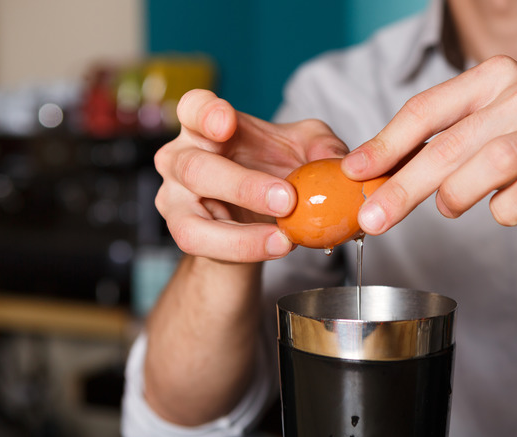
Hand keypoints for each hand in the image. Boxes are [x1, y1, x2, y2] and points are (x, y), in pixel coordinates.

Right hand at [155, 89, 348, 261]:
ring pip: (193, 219)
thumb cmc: (272, 171)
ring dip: (241, 233)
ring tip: (284, 236)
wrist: (256, 219)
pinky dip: (244, 249)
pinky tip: (277, 245)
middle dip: (244, 186)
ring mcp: (175, 198)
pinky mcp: (184, 231)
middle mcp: (180, 158)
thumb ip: (323, 147)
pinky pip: (204, 245)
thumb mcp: (304, 149)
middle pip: (196, 168)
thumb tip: (342, 162)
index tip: (227, 123)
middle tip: (287, 198)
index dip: (205, 113)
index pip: (193, 107)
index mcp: (205, 126)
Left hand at [342, 55, 516, 233]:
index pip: (427, 109)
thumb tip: (375, 172)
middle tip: (374, 218)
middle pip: (451, 142)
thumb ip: (440, 142)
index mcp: (495, 77)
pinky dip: (506, 209)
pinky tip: (503, 211)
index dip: (386, 144)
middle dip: (405, 185)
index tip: (354, 173)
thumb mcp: (489, 127)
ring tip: (447, 208)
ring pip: (492, 163)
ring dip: (457, 194)